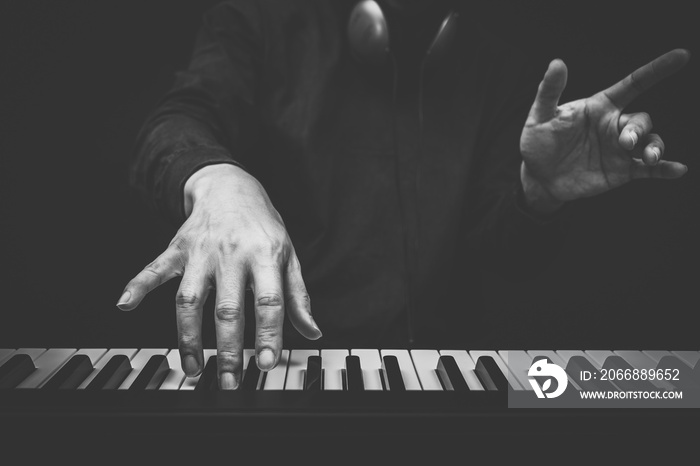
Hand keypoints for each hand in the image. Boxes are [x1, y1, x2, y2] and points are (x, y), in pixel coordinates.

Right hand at [117, 164, 321, 388]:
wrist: (229, 185)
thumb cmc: (262, 226)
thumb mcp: (289, 255)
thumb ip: (298, 296)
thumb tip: (312, 331)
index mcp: (265, 255)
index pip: (269, 300)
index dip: (269, 334)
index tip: (266, 363)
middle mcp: (232, 254)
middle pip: (227, 308)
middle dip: (228, 349)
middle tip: (229, 382)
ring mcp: (201, 252)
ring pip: (190, 299)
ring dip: (188, 337)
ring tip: (192, 368)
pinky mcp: (177, 248)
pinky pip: (155, 269)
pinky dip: (137, 285)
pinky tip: (125, 304)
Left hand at [520, 48, 690, 212]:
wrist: (538, 176)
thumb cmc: (539, 141)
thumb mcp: (540, 116)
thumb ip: (549, 91)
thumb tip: (556, 63)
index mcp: (600, 107)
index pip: (633, 84)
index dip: (656, 70)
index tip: (681, 57)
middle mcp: (614, 126)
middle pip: (641, 120)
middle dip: (638, 130)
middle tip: (625, 142)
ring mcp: (619, 150)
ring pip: (650, 142)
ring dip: (654, 147)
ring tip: (649, 158)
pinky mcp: (620, 171)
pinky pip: (648, 170)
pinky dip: (664, 169)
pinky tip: (678, 170)